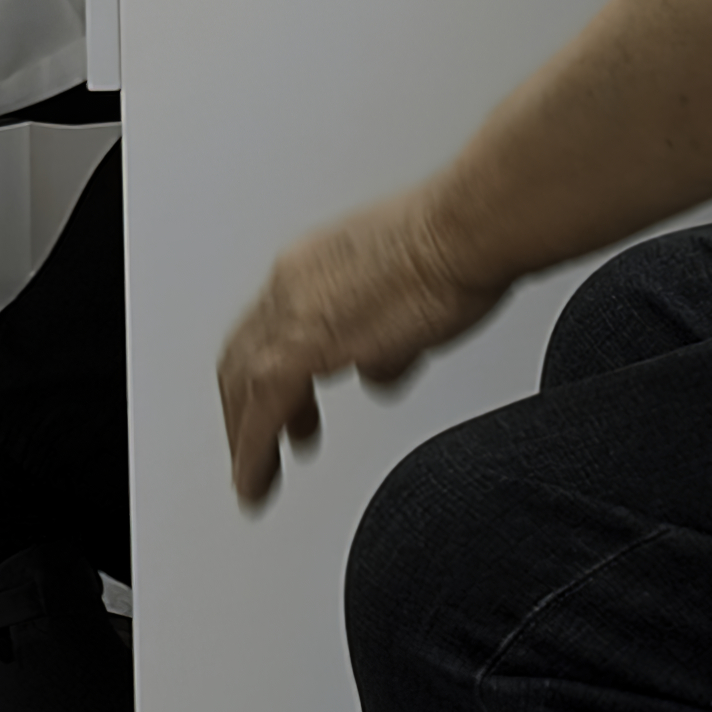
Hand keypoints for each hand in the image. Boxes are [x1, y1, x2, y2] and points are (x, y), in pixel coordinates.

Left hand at [220, 191, 513, 506]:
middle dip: (243, 409)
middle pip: (243, 358)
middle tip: (255, 447)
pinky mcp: (305, 345)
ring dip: (245, 437)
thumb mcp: (411, 291)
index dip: (262, 370)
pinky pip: (261, 413)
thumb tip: (376, 370)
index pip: (267, 327)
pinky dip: (252, 453)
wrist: (468, 227)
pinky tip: (256, 483)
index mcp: (312, 264)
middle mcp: (292, 283)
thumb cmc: (460, 242)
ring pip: (243, 387)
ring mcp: (294, 312)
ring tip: (254, 475)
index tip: (278, 402)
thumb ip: (383, 337)